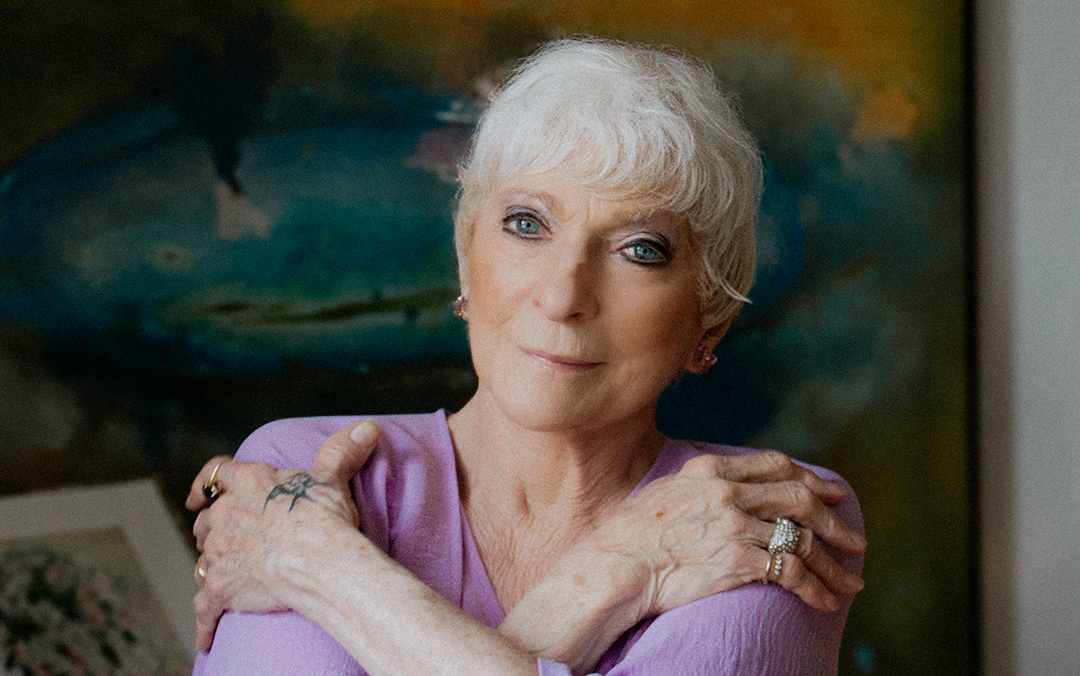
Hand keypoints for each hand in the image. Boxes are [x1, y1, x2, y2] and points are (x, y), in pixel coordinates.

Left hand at [185, 419, 380, 651]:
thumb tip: (367, 426)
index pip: (216, 474)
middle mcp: (224, 515)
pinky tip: (206, 636)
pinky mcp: (220, 589)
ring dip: (211, 564)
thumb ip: (342, 451)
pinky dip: (204, 622)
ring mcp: (218, 553)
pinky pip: (204, 608)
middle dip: (212, 527)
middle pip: (205, 518)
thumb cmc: (325, 520)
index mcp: (246, 483)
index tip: (197, 492)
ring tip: (226, 573)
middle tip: (227, 536)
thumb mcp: (332, 479)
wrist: (319, 563)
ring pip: (202, 558)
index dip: (205, 482)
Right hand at [591, 451, 864, 617]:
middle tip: (855, 540)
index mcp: (711, 471)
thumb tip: (724, 491)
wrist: (615, 565)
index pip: (775, 465)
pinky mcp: (738, 562)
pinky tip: (825, 602)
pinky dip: (816, 590)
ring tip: (849, 584)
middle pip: (799, 498)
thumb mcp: (666, 491)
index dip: (808, 478)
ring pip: (803, 540)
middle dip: (835, 521)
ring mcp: (735, 526)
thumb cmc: (630, 536)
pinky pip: (792, 573)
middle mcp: (728, 493)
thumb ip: (700, 486)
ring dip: (834, 566)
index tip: (829, 493)